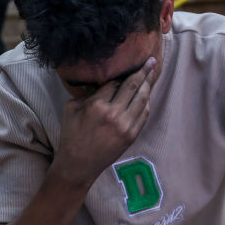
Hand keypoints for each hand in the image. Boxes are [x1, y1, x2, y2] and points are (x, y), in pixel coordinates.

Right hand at [52, 58, 154, 187]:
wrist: (79, 165)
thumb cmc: (71, 135)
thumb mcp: (71, 108)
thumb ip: (87, 94)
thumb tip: (103, 83)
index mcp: (97, 105)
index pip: (114, 82)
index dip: (121, 74)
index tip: (128, 65)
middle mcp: (114, 114)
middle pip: (133, 86)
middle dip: (143, 71)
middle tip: (151, 60)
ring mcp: (126, 126)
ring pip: (142, 98)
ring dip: (148, 84)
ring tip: (152, 72)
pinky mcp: (132, 135)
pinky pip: (144, 114)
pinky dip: (146, 102)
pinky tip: (147, 94)